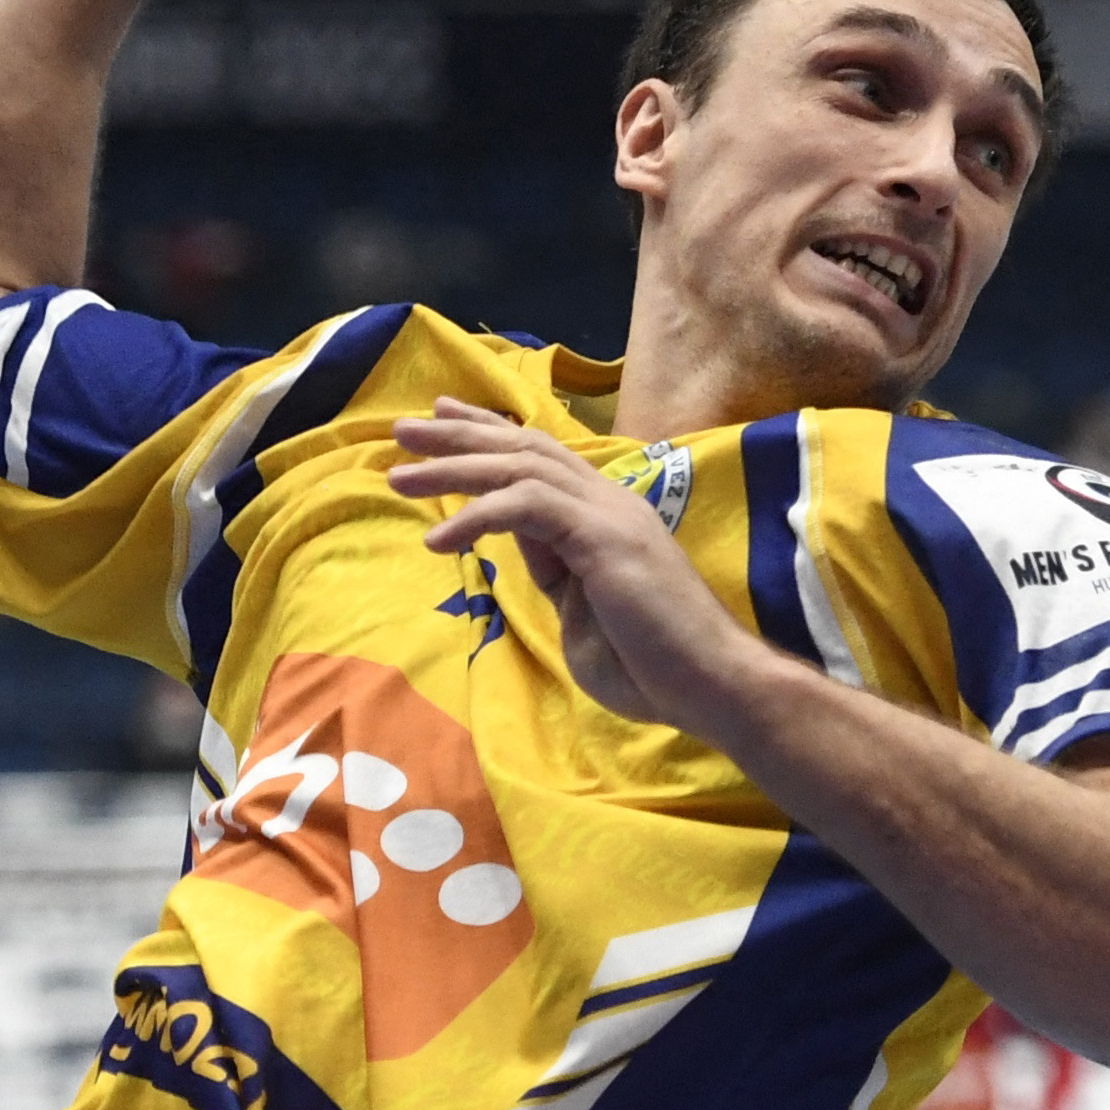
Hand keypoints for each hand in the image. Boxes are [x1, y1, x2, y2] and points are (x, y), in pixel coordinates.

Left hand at [383, 401, 773, 735]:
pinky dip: (477, 515)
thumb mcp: (581, 609)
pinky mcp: (604, 538)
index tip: (442, 424)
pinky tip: (438, 538)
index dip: (489, 436)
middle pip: (524, 447)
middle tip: (401, 430)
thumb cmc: (652, 666)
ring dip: (454, 466)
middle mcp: (608, 500)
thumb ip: (553, 569)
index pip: (540, 457)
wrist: (712, 685)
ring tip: (397, 474)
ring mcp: (609, 514)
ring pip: (520, 466)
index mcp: (605, 515)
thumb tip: (521, 540)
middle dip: (459, 435)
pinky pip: (528, 507)